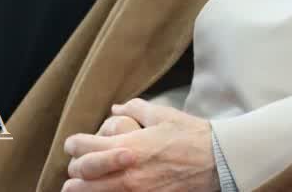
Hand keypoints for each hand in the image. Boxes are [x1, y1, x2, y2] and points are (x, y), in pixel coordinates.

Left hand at [61, 99, 219, 191]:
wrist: (217, 160)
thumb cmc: (190, 135)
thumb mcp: (162, 114)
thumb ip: (135, 108)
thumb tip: (116, 108)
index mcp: (127, 146)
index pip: (82, 148)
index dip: (73, 145)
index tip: (75, 144)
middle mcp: (125, 172)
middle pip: (81, 176)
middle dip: (75, 171)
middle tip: (76, 168)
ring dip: (85, 188)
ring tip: (84, 185)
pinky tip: (108, 190)